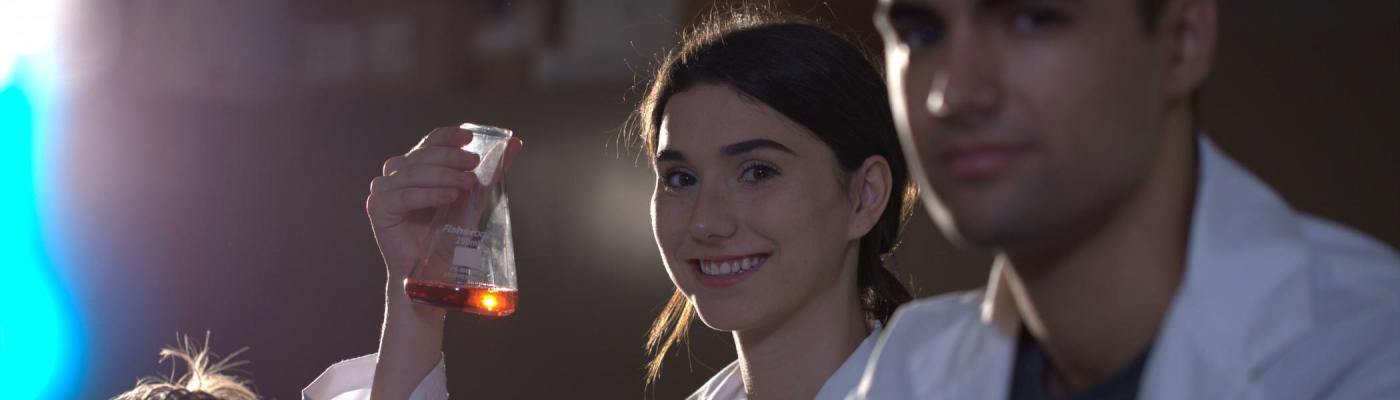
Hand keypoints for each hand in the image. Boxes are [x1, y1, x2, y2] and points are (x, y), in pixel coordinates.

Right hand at [367, 126, 522, 278]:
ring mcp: (383, 190)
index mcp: (415, 166)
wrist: (436, 271)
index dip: (448, 136)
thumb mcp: (474, 197)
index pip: (429, 142)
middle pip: (422, 155)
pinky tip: (450, 196)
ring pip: (414, 172)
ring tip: (468, 183)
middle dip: (450, 157)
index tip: (469, 138)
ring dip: (444, 175)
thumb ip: (491, 171)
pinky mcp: (378, 208)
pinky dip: (429, 194)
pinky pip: (405, 195)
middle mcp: (396, 174)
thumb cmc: (451, 234)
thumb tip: (516, 143)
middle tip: (473, 163)